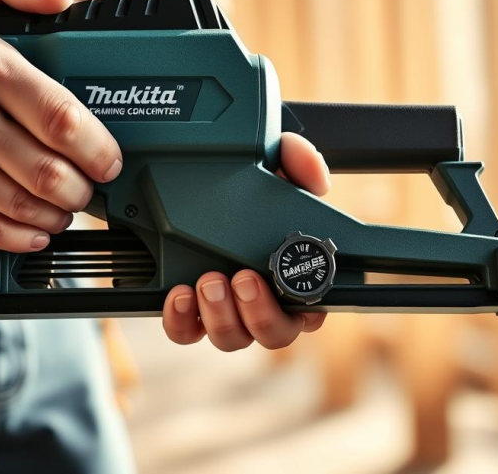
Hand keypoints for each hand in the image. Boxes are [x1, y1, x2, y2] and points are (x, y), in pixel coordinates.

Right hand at [0, 0, 122, 251]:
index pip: (63, 117)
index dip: (99, 149)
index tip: (109, 160)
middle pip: (50, 171)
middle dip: (83, 189)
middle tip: (88, 187)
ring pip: (26, 204)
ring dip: (59, 214)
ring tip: (66, 206)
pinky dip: (26, 236)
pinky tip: (38, 229)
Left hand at [162, 133, 329, 350]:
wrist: (189, 183)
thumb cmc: (243, 182)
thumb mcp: (273, 159)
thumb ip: (299, 160)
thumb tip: (318, 180)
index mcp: (291, 276)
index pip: (311, 310)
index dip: (307, 311)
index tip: (289, 285)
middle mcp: (261, 300)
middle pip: (273, 334)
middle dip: (259, 312)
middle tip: (243, 278)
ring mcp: (224, 308)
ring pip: (231, 338)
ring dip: (222, 315)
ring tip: (208, 281)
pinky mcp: (187, 310)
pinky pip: (186, 331)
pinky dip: (182, 320)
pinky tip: (179, 294)